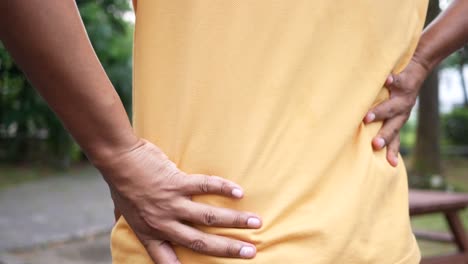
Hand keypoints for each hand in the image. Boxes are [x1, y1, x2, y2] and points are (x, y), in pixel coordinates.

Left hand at [95, 138, 261, 262]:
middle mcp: (163, 223)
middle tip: (250, 252)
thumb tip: (121, 222)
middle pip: (201, 243)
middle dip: (228, 249)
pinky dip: (223, 188)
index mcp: (150, 233)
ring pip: (208, 217)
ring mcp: (171, 203)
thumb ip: (130, 221)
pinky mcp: (177, 182)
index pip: (165, 259)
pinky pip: (205, 186)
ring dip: (235, 221)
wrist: (118, 160)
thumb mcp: (122, 211)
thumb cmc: (120, 184)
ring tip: (256, 222)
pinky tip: (239, 192)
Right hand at [363, 58, 428, 166]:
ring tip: (367, 118)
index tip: (390, 164)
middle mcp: (403, 110)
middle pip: (394, 125)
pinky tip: (386, 79)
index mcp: (400, 118)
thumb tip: (366, 139)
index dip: (393, 150)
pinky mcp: (402, 79)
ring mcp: (403, 95)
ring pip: (392, 106)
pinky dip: (391, 80)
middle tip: (375, 145)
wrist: (418, 66)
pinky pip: (396, 80)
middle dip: (385, 135)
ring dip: (380, 113)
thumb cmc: (399, 90)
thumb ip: (382, 121)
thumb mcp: (394, 108)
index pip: (396, 138)